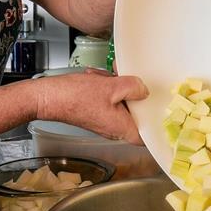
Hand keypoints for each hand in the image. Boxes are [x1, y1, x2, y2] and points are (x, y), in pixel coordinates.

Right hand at [34, 70, 148, 143]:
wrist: (48, 97)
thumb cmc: (75, 97)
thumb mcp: (111, 86)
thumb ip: (133, 87)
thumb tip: (143, 90)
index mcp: (123, 128)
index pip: (148, 134)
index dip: (155, 121)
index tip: (161, 108)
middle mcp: (115, 128)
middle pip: (136, 112)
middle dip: (132, 92)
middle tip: (127, 78)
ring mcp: (105, 120)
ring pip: (121, 102)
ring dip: (116, 86)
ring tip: (106, 76)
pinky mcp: (95, 112)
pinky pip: (108, 99)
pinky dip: (105, 87)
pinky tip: (96, 77)